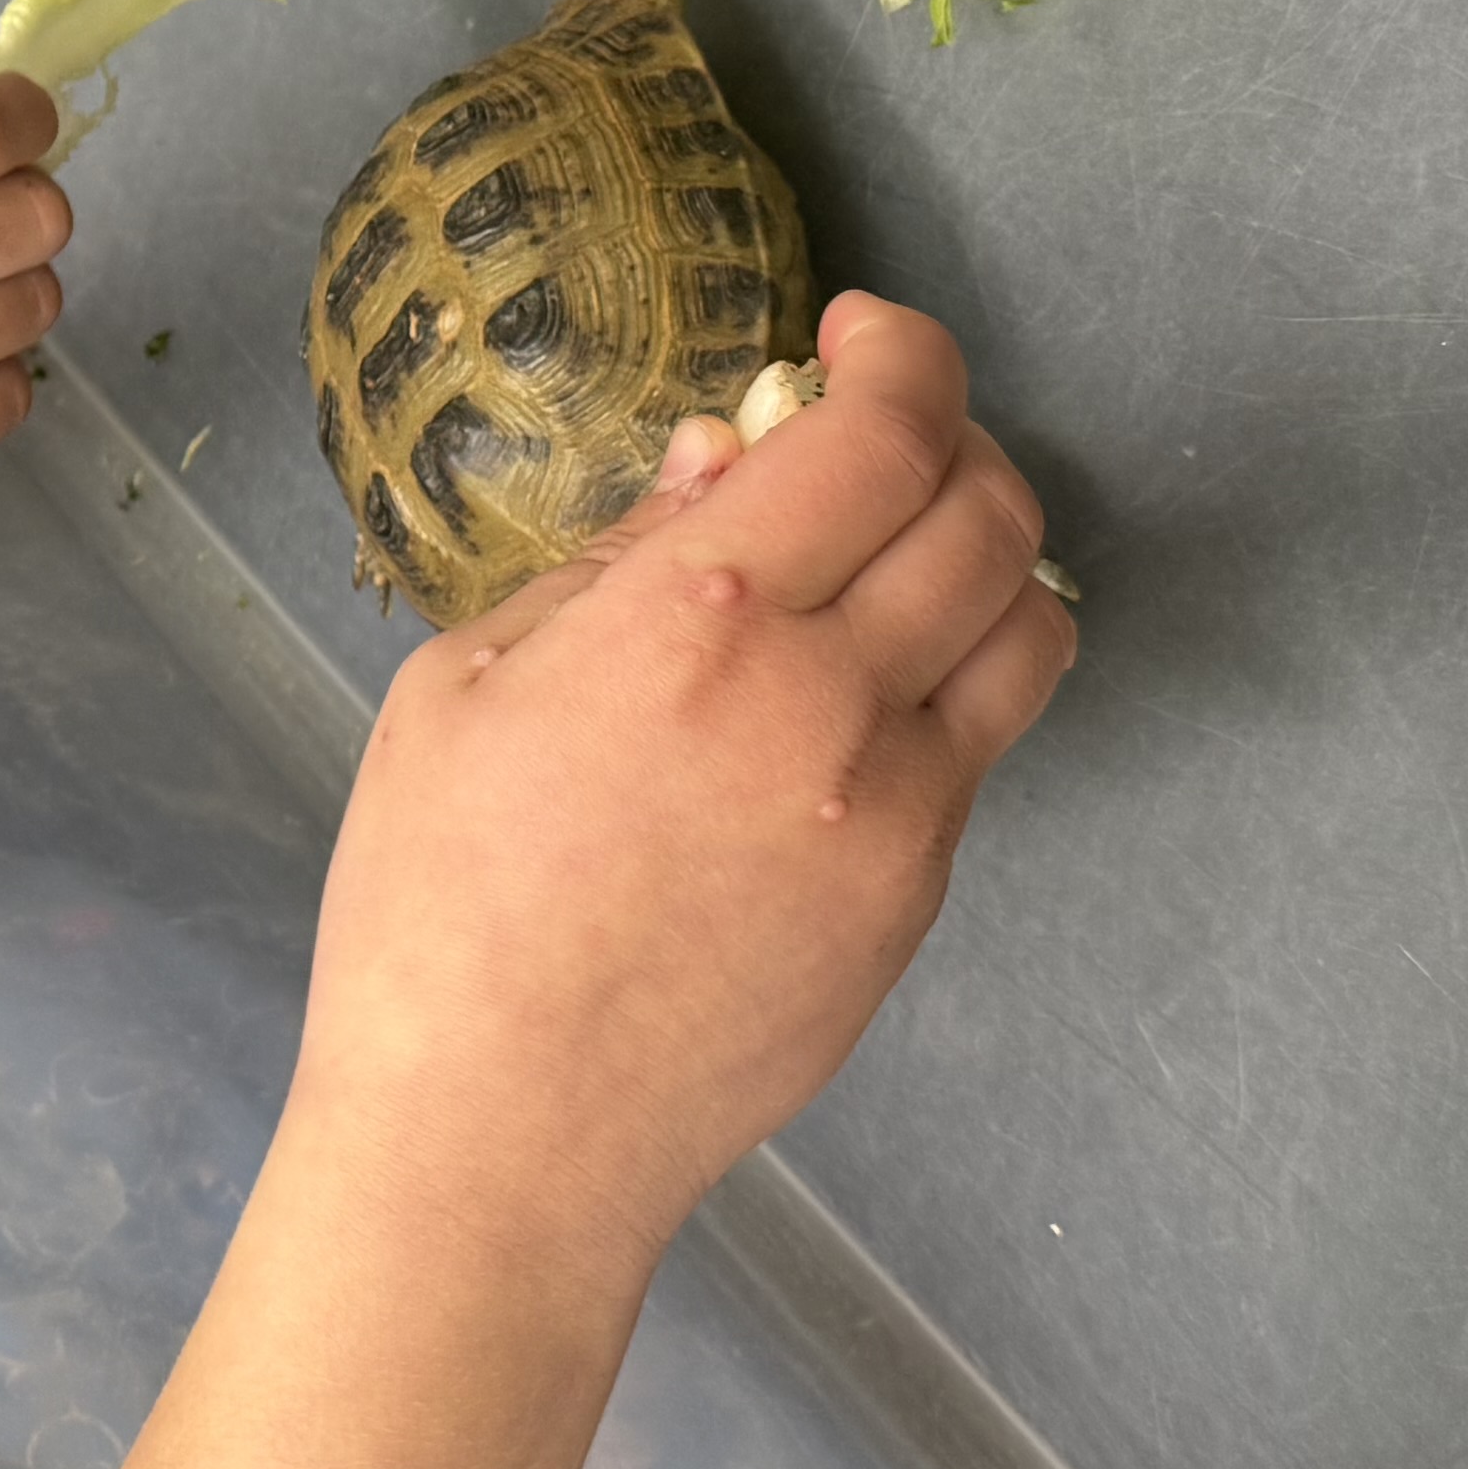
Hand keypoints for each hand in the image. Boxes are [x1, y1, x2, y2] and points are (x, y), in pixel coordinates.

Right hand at [303, 292, 1071, 1275]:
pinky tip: (866, 691)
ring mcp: (897, 803)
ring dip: (988, 551)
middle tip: (882, 438)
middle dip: (951, 437)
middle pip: (987, 508)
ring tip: (908, 553)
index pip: (880, 429)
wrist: (503, 1131)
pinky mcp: (918, 892)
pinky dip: (957, 673)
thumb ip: (614, 556)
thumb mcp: (467, 683)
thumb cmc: (436, 899)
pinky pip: (985, 740)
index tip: (856, 337)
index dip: (898, 352)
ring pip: (1031, 619)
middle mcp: (829, 693)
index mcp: (699, 615)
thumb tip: (729, 460)